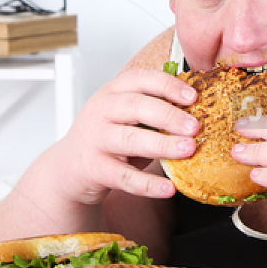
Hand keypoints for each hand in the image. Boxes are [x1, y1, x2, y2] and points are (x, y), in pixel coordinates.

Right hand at [49, 66, 197, 205]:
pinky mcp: (94, 169)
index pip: (140, 79)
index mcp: (112, 92)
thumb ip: (153, 110)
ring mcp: (95, 140)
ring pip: (130, 140)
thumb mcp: (125, 116)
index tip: (193, 96)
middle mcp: (100, 111)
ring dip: (162, 144)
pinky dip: (148, 184)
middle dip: (169, 115)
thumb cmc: (107, 139)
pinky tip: (168, 188)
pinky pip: (124, 177)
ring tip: (188, 149)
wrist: (69, 169)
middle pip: (136, 107)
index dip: (167, 85)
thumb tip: (197, 111)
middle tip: (195, 127)